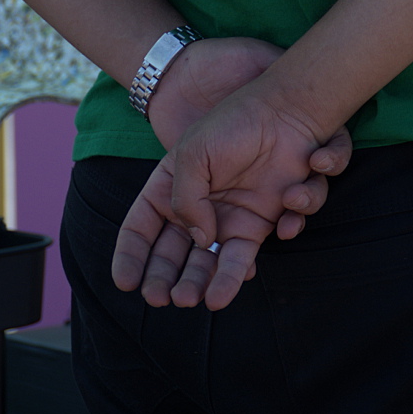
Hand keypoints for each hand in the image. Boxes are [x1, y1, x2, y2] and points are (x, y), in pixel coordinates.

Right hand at [114, 81, 351, 309]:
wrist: (286, 113)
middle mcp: (197, 208)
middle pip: (173, 255)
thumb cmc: (235, 124)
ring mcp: (229, 218)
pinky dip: (242, 271)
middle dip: (166, 280)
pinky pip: (248, 255)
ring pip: (210, 263)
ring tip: (199, 300)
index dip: (130, 257)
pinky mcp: (262, 223)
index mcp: (170, 188)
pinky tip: (247, 270)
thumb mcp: (193, 154)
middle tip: (164, 299)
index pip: (141, 228)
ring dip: (203, 283)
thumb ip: (185, 199)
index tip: (126, 283)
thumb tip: (201, 240)